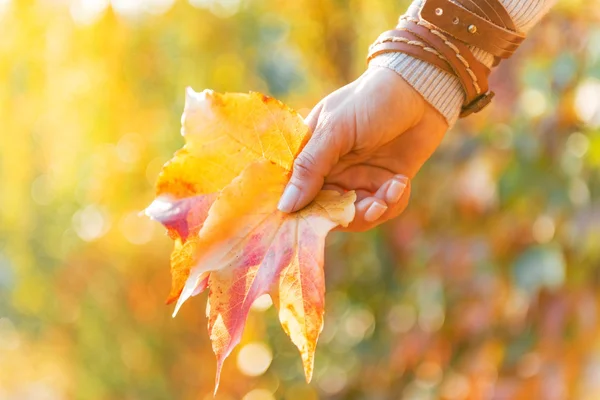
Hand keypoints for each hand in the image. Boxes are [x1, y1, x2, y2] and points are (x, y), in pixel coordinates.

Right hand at [277, 66, 448, 230]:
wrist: (422, 90)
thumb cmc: (371, 100)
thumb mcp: (336, 131)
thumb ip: (310, 168)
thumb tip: (284, 206)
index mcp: (310, 155)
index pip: (295, 194)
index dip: (301, 214)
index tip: (314, 226)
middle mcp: (331, 172)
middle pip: (328, 213)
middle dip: (351, 215)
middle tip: (371, 206)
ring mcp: (358, 179)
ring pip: (358, 217)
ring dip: (376, 209)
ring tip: (392, 189)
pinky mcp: (384, 184)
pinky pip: (384, 209)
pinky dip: (394, 201)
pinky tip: (401, 181)